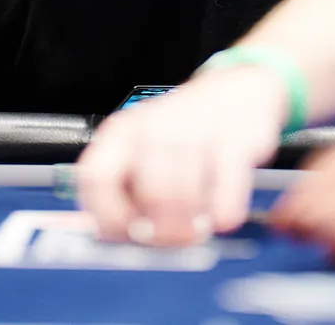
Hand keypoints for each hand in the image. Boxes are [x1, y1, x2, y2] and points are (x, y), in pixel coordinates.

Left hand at [75, 65, 287, 245]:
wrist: (237, 93)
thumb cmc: (185, 133)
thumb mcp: (144, 154)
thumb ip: (124, 193)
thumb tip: (113, 237)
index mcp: (121, 133)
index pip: (97, 178)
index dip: (109, 216)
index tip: (126, 235)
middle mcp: (154, 126)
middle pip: (148, 193)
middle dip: (162, 231)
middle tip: (172, 242)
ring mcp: (195, 128)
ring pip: (183, 196)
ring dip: (191, 225)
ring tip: (197, 228)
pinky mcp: (235, 136)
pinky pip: (225, 191)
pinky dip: (224, 212)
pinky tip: (221, 214)